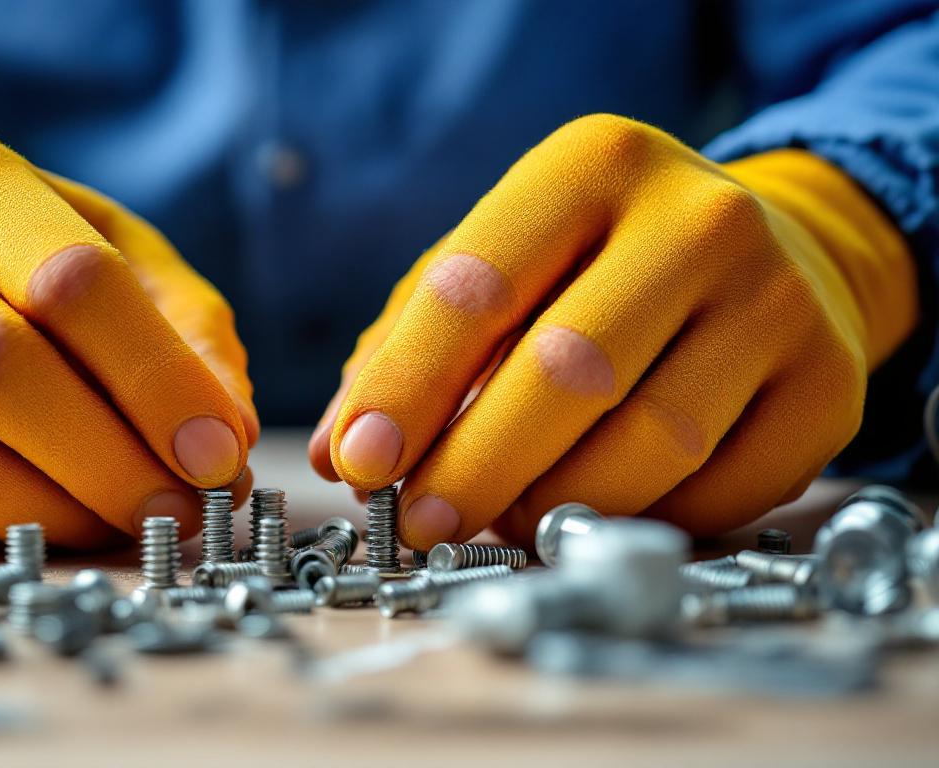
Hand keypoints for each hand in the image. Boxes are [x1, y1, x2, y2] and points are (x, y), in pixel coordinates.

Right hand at [0, 134, 255, 551]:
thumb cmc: (6, 269)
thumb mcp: (108, 251)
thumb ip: (184, 326)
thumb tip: (226, 436)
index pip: (72, 281)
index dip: (158, 381)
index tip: (219, 455)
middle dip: (109, 461)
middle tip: (178, 510)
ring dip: (59, 514)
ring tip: (118, 519)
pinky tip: (36, 519)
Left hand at [311, 114, 916, 547]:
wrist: (770, 251)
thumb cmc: (596, 267)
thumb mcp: (499, 267)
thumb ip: (409, 348)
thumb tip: (342, 452)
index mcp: (593, 167)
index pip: (477, 285)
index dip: (407, 387)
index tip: (359, 462)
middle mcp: (700, 219)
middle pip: (568, 372)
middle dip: (476, 465)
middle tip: (420, 522)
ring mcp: (779, 302)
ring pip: (650, 445)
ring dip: (556, 505)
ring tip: (506, 517)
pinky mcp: (831, 386)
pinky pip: (718, 493)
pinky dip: (641, 519)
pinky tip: (601, 505)